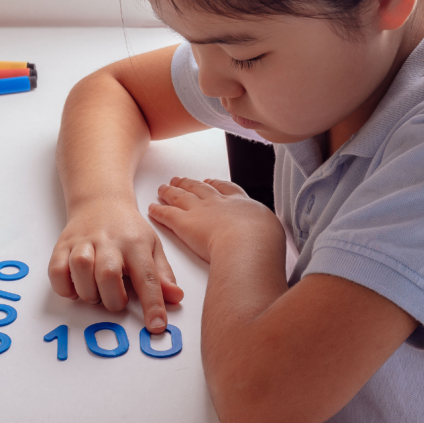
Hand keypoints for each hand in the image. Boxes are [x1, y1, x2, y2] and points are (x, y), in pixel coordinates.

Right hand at [48, 200, 183, 332]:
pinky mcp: (62, 245)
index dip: (152, 304)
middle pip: (108, 274)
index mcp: (136, 243)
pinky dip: (65, 287)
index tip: (156, 325)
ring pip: (80, 269)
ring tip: (97, 292)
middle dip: (113, 299)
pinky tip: (77, 287)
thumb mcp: (152, 247)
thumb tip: (176, 298)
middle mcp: (108, 240)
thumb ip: (163, 275)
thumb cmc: (128, 230)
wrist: (101, 200)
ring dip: (89, 292)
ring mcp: (83, 242)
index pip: (147, 276)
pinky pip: (57, 271)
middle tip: (117, 300)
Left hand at [148, 177, 280, 262]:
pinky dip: (158, 210)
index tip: (210, 182)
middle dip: (189, 183)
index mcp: (242, 205)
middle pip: (200, 189)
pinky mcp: (184, 224)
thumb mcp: (271, 232)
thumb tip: (264, 239)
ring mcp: (201, 211)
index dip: (217, 185)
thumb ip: (264, 232)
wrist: (248, 243)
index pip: (228, 190)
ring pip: (181, 197)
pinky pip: (167, 214)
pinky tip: (152, 208)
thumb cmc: (263, 242)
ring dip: (171, 192)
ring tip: (163, 188)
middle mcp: (219, 204)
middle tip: (179, 180)